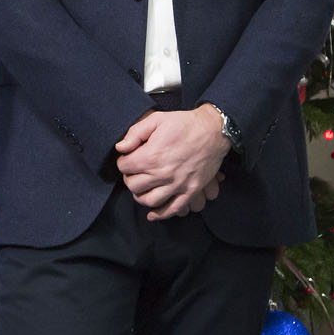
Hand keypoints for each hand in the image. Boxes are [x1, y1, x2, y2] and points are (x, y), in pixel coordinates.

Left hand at [115, 107, 229, 220]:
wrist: (213, 131)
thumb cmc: (184, 124)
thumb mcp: (156, 120)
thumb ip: (134, 133)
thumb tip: (120, 148)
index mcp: (151, 156)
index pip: (124, 167)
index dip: (123, 162)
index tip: (128, 158)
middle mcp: (162, 174)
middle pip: (133, 185)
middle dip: (130, 178)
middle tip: (134, 172)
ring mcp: (177, 185)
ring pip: (149, 201)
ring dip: (140, 196)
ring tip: (142, 187)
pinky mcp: (191, 191)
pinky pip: (172, 209)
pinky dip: (159, 214)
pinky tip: (152, 214)